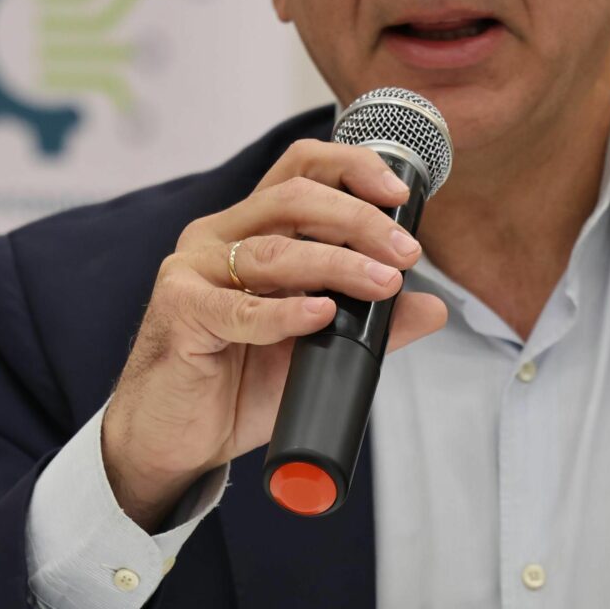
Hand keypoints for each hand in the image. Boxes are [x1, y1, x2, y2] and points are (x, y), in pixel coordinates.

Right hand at [101, 138, 448, 527]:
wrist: (177, 439)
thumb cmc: (236, 388)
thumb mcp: (316, 352)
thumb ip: (370, 326)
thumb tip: (432, 307)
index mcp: (251, 232)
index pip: (301, 172)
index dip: (351, 168)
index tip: (400, 193)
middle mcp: (220, 239)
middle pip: (294, 199)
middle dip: (359, 220)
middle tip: (405, 252)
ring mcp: (194, 270)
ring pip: (275, 252)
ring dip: (338, 264)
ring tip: (382, 284)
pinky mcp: (180, 311)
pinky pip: (241, 309)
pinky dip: (286, 312)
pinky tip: (321, 314)